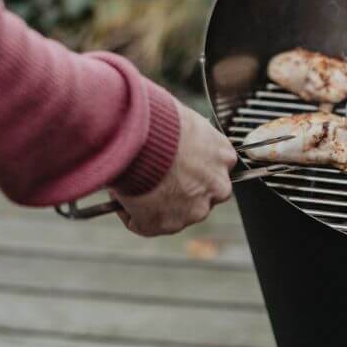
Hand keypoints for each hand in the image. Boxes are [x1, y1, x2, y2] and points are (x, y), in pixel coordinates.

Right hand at [112, 102, 235, 236]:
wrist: (145, 138)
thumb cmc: (161, 120)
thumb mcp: (186, 120)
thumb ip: (189, 136)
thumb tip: (170, 134)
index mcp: (223, 156)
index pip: (213, 167)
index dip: (192, 166)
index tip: (175, 163)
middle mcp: (217, 187)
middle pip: (199, 193)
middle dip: (178, 189)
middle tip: (151, 176)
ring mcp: (194, 210)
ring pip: (173, 212)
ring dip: (154, 202)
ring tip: (132, 184)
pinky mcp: (167, 225)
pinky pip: (145, 224)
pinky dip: (132, 214)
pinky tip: (123, 195)